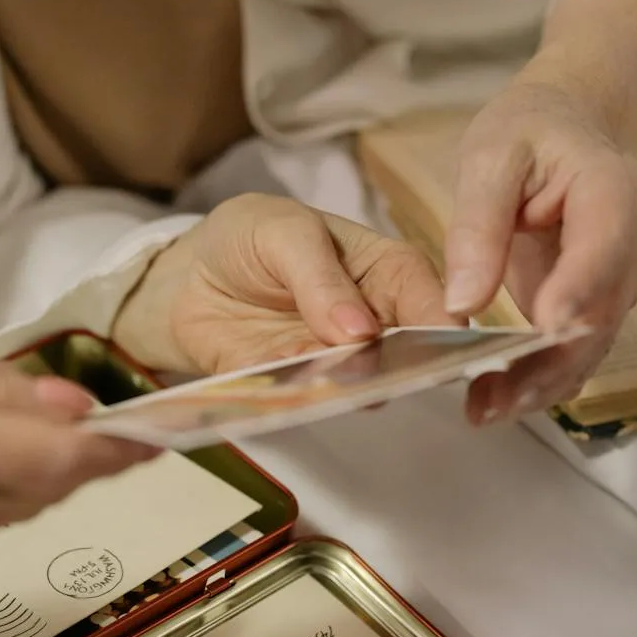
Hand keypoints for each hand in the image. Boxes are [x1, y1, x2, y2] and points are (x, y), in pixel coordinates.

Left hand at [111, 193, 455, 375]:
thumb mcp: (285, 233)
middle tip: (388, 373)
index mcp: (386, 272)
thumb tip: (360, 331)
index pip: (428, 299)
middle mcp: (372, 325)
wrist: (189, 275)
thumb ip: (320, 277)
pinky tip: (288, 395)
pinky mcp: (292, 390)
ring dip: (348, 390)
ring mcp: (334, 362)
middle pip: (406, 355)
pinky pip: (301, 403)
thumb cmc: (252, 236)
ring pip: (357, 387)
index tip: (447, 347)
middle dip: (403, 368)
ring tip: (335, 386)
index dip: (442, 325)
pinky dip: (296, 402)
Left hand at [446, 68, 636, 422]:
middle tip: (496, 395)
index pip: (605, 246)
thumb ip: (478, 226)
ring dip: (541, 385)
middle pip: (599, 315)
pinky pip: (573, 352)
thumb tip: (463, 302)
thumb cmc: (528, 134)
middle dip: (550, 362)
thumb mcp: (489, 159)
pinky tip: (495, 402)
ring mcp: (614, 283)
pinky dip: (538, 381)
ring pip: (589, 348)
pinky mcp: (591, 307)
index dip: (578, 289)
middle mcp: (626, 247)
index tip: (544, 327)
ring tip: (486, 410)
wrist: (562, 129)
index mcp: (611, 193)